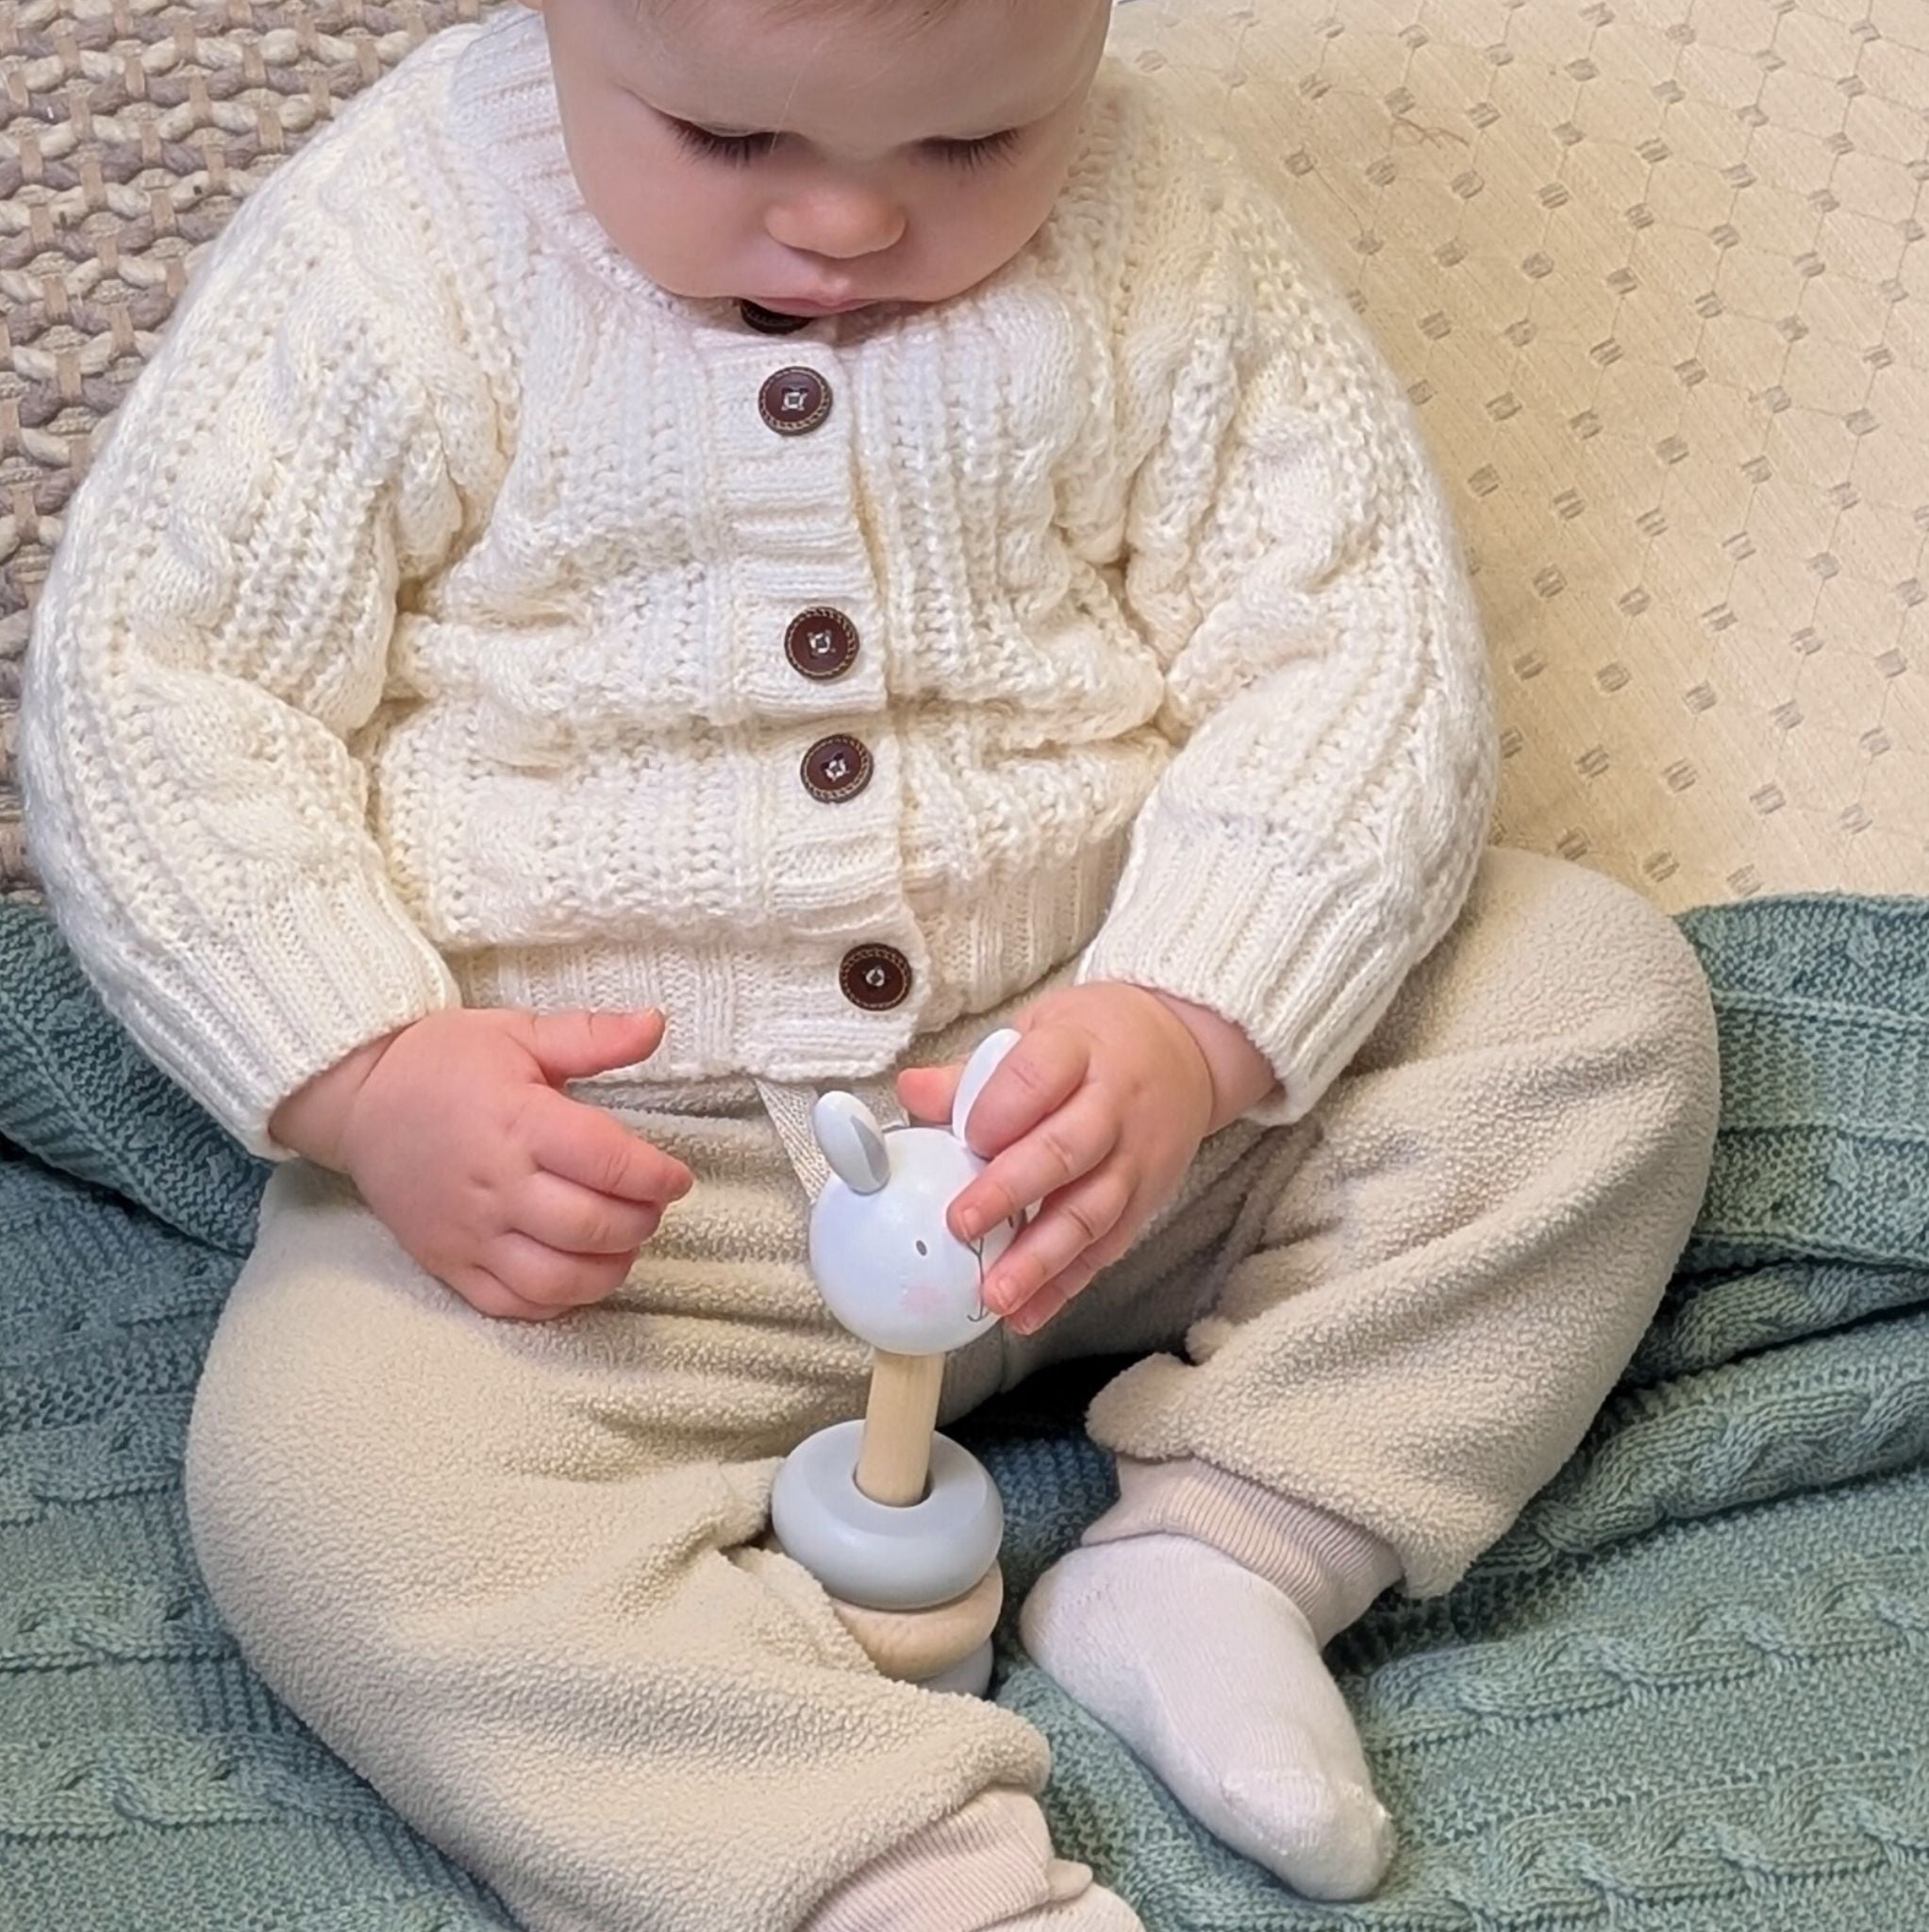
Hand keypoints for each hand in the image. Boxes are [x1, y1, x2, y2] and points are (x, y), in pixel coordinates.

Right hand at [270, 1009, 693, 1321]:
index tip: (677, 1178)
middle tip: (651, 1207)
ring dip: (608, 1269)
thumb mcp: (519, 1032)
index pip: (608, 1162)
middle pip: (591, 1225)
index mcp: (519, 1120)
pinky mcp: (447, 1262)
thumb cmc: (444, 1062)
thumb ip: (593, 1035)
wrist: (357, 1098)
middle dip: (641, 1222)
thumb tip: (657, 1023)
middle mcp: (495, 1183)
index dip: (657, 1177)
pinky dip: (558, 1300)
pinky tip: (577, 1272)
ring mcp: (469, 1231)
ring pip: (557, 1277)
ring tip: (623, 1243)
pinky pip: (511, 1304)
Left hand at [896, 983, 1277, 1335]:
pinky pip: (1106, 1248)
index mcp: (1078, 1050)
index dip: (1000, 1110)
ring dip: (1040, 1259)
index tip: (966, 1137)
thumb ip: (974, 1073)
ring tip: (995, 1294)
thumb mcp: (1040, 1030)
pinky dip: (1067, 1285)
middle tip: (962, 1225)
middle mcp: (1113, 1106)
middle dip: (1011, 1193)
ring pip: (1090, 1212)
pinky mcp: (1145, 1201)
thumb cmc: (1098, 1041)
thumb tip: (911, 1092)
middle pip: (1065, 1152)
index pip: (1038, 1077)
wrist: (1186, 1053)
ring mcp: (1134, 1159)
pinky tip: (1028, 1311)